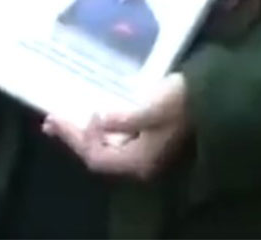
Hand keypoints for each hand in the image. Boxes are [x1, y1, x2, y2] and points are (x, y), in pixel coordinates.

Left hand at [43, 73, 190, 179]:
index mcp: (139, 159)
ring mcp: (142, 151)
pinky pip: (112, 140)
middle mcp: (138, 161)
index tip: (85, 113)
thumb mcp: (153, 108)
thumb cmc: (182, 102)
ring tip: (58, 120)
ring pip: (102, 149)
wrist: (211, 98)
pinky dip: (95, 130)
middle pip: (96, 156)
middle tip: (49, 121)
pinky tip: (88, 116)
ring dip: (80, 135)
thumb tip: (98, 120)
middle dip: (72, 138)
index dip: (82, 139)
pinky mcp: (144, 138)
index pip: (97, 157)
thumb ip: (125, 118)